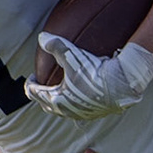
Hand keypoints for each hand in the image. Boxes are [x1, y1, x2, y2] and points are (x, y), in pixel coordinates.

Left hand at [25, 37, 152, 119]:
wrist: (122, 84)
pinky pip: (79, 112)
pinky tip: (81, 100)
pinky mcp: (95, 114)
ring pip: (63, 111)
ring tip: (61, 91)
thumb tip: (41, 37)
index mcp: (56, 100)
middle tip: (42, 85)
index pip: (34, 93)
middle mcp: (67, 111)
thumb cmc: (95, 72)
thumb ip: (55, 45)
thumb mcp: (72, 55)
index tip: (32, 77)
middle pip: (47, 105)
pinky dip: (75, 105)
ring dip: (59, 101)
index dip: (30, 83)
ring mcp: (81, 115)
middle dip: (42, 95)